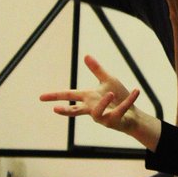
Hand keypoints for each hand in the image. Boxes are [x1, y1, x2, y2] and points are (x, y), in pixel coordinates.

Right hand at [40, 54, 158, 146]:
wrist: (133, 114)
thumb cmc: (119, 98)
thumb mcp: (108, 80)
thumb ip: (97, 69)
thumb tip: (85, 55)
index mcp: (89, 98)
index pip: (69, 95)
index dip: (55, 96)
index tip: (41, 97)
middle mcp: (92, 108)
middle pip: (76, 111)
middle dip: (65, 111)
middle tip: (54, 109)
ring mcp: (102, 117)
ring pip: (96, 112)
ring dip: (103, 102)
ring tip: (111, 92)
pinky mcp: (114, 121)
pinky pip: (119, 110)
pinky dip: (128, 100)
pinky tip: (136, 90)